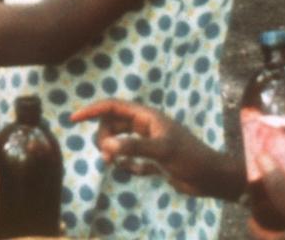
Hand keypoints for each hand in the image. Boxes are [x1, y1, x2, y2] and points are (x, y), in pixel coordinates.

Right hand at [71, 99, 235, 198]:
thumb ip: (133, 147)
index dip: (92, 110)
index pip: (113, 106)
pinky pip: (130, 158)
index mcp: (147, 117)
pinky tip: (134, 171)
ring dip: (113, 151)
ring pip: (119, 141)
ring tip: (116, 165)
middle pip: (112, 125)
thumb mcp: (161, 150)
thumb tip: (106, 146)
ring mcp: (148, 142)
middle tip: (107, 157)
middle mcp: (145, 126)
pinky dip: (127, 164)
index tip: (73, 119)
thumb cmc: (190, 158)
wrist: (211, 177)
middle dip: (104, 138)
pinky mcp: (153, 159)